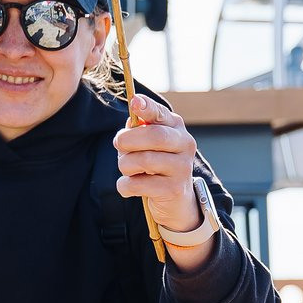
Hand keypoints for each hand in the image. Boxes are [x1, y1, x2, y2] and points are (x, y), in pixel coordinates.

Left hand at [114, 93, 202, 233]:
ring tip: (127, 170)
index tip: (134, 102)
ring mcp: (182, 168)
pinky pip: (138, 184)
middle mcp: (185, 144)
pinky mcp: (174, 189)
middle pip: (154, 136)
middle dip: (128, 140)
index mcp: (176, 127)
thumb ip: (138, 129)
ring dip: (125, 165)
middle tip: (118, 145)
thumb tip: (132, 121)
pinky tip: (129, 186)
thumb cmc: (156, 165)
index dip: (147, 107)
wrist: (176, 199)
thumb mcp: (148, 143)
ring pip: (144, 160)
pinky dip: (125, 185)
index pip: (161, 113)